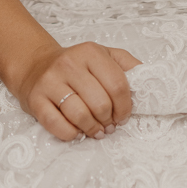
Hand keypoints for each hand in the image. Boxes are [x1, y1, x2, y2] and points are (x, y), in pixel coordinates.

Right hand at [10, 41, 141, 141]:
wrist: (35, 66)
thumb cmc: (76, 66)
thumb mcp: (104, 56)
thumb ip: (128, 66)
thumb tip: (150, 81)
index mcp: (90, 53)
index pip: (118, 86)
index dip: (125, 108)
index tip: (122, 116)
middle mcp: (69, 64)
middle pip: (100, 104)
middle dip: (109, 120)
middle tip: (108, 125)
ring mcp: (50, 82)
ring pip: (80, 116)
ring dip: (92, 129)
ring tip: (96, 130)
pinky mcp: (36, 100)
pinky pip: (58, 126)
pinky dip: (71, 134)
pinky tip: (76, 131)